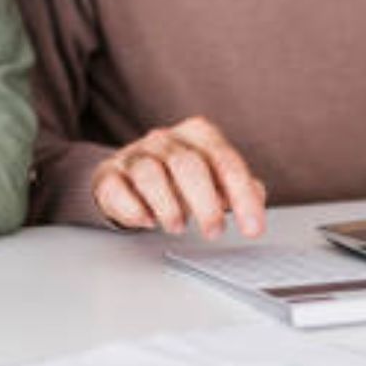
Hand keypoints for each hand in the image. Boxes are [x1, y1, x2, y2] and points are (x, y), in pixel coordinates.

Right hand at [91, 117, 266, 238]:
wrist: (127, 176)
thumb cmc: (178, 179)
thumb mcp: (213, 178)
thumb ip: (238, 186)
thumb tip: (257, 196)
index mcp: (197, 134)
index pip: (224, 160)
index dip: (242, 195)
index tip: (253, 227)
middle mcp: (165, 139)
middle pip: (188, 164)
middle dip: (205, 203)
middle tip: (215, 231)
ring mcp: (134, 155)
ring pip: (150, 174)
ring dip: (168, 206)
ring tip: (179, 227)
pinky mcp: (108, 174)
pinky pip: (118, 188)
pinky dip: (133, 208)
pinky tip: (146, 221)